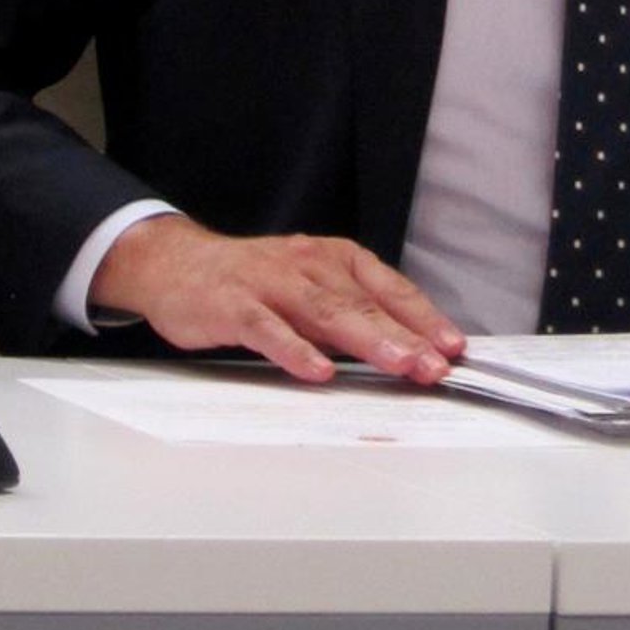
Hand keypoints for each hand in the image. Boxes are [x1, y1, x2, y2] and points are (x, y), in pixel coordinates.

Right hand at [89, 215, 465, 384]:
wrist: (176, 263)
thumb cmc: (252, 280)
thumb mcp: (309, 283)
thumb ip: (350, 310)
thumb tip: (403, 347)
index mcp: (333, 258)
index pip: (389, 288)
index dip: (423, 317)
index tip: (453, 346)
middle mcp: (309, 265)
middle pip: (364, 302)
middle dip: (406, 335)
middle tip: (436, 366)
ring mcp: (271, 284)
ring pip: (326, 313)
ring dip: (368, 340)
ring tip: (400, 365)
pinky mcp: (235, 305)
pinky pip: (269, 329)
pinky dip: (295, 350)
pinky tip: (319, 371)